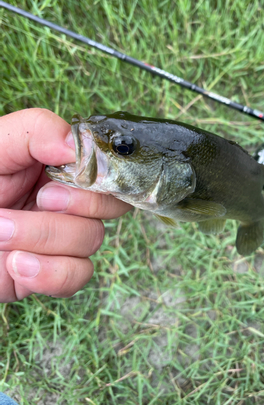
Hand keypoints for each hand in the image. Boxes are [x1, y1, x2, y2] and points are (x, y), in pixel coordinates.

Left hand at [0, 108, 131, 301]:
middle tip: (38, 200)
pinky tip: (16, 264)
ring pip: (92, 239)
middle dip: (74, 205)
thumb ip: (36, 130)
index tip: (61, 178)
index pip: (107, 168)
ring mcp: (61, 237)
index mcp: (59, 165)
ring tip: (0, 230)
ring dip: (43, 236)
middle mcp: (67, 199)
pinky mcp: (50, 271)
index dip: (96, 176)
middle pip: (111, 204)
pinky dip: (49, 273)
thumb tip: (77, 146)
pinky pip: (78, 275)